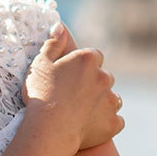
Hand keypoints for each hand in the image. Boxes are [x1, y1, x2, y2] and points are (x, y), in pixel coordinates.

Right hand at [22, 22, 123, 149]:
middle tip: (74, 97)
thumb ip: (53, 44)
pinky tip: (92, 128)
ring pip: (112, 99)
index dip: (83, 66)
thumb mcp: (41, 64)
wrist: (49, 129)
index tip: (71, 77)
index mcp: (88, 60)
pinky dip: (107, 123)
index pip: (94, 56)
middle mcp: (105, 77)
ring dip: (102, 103)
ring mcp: (111, 101)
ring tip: (83, 113)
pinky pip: (116, 121)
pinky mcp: (114, 122)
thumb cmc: (41, 94)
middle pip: (104, 78)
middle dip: (94, 84)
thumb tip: (60, 26)